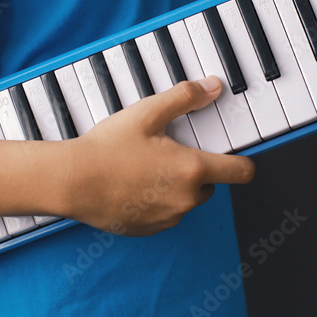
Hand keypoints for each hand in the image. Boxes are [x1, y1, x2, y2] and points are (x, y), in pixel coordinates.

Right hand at [61, 76, 254, 235]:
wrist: (73, 181)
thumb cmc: (107, 148)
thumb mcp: (147, 113)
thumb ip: (185, 98)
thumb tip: (212, 87)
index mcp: (192, 169)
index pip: (241, 172)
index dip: (243, 162)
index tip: (237, 157)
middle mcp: (186, 198)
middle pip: (210, 185)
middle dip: (196, 170)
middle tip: (168, 152)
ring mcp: (168, 218)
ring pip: (186, 200)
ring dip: (176, 187)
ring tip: (145, 168)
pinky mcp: (150, 229)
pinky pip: (165, 214)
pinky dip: (156, 202)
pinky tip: (134, 185)